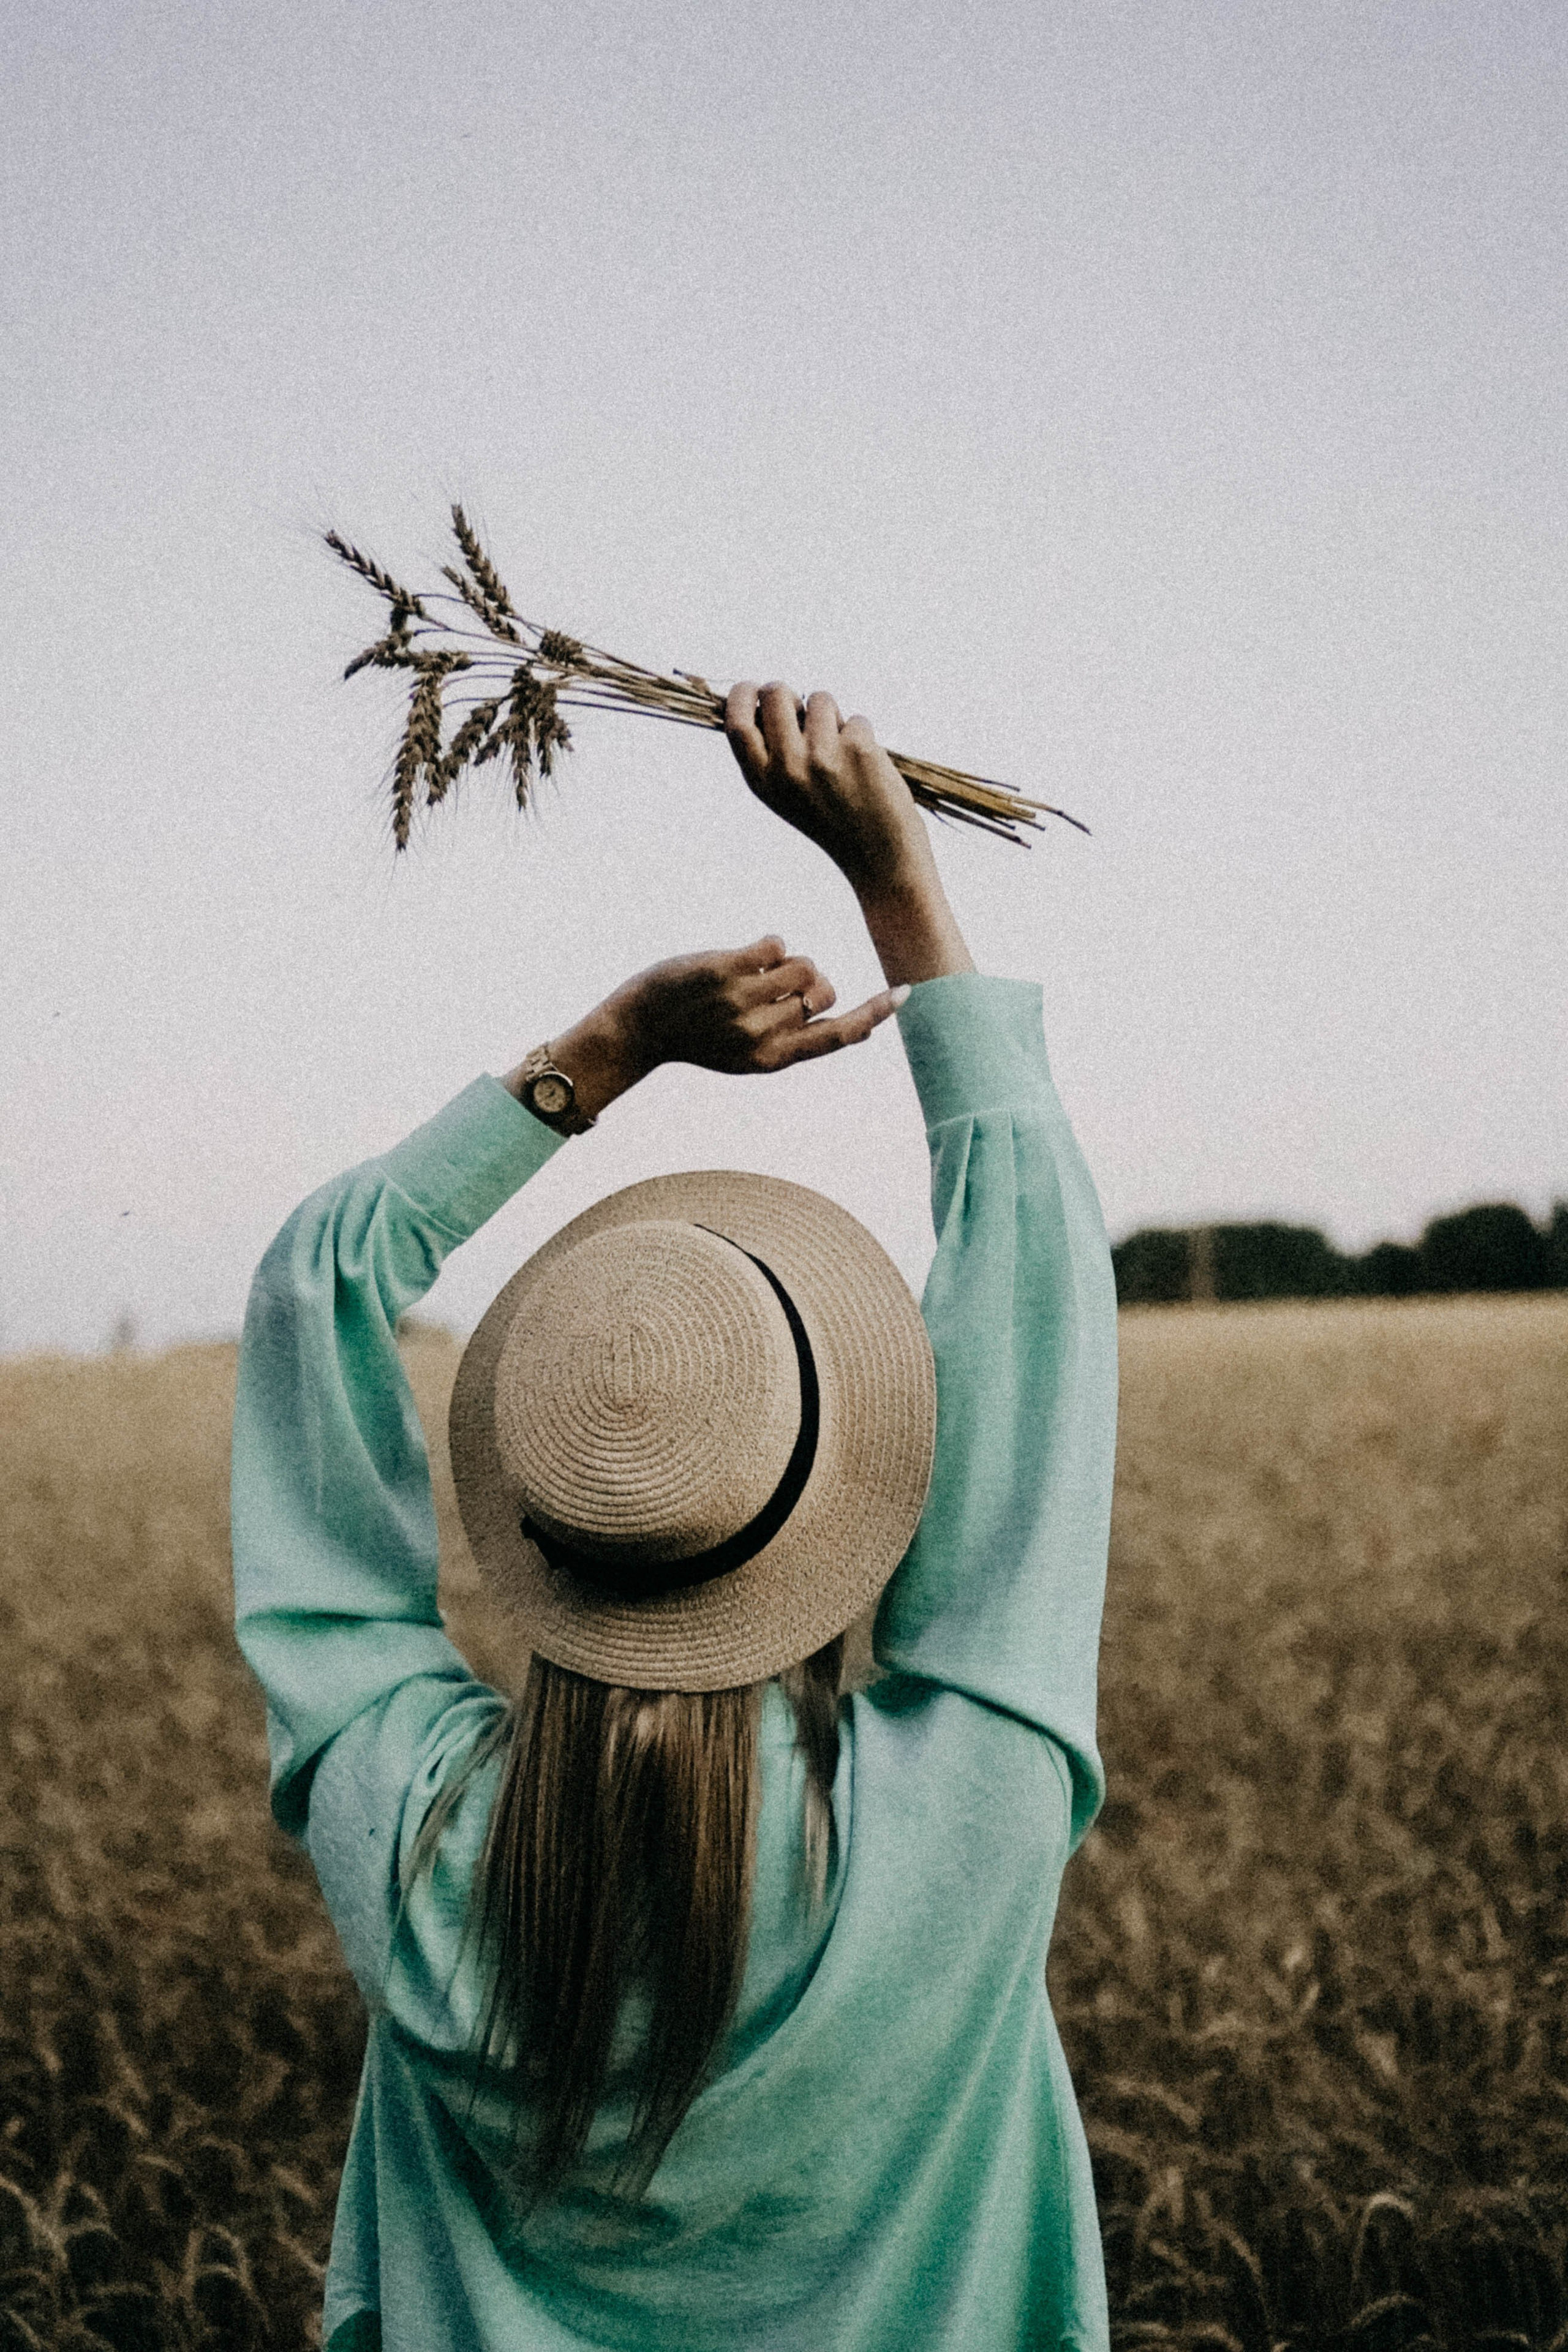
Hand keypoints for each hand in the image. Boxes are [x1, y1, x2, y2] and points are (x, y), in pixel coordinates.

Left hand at [513, 938, 907, 1121]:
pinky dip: (767, 945)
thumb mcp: (749, 1054)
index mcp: (772, 1060)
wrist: (638, 1029)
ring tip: (755, 974)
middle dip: (810, 980)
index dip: (874, 1014)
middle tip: (777, 987)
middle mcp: (761, 1036)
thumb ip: (795, 1039)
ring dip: (787, 962)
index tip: (905, 994)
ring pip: (802, 965)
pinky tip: (744, 958)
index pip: (837, 1036)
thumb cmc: (699, 1037)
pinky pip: (776, 944)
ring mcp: (743, 1003)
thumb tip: (850, 1018)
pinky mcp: (725, 971)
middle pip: (823, 990)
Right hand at [724, 683, 975, 989]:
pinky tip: (866, 769)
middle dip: (791, 693)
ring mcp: (822, 757)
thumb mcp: (787, 795)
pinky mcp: (858, 750)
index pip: (737, 723)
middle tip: (805, 710)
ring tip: (842, 754)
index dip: (742, 695)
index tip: (754, 687)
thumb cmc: (833, 821)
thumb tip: (768, 696)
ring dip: (834, 717)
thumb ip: (771, 754)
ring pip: (821, 700)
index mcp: (763, 782)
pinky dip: (862, 736)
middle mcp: (787, 767)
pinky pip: (856, 720)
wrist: (879, 859)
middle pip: (777, 694)